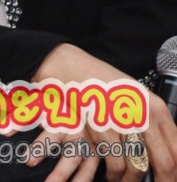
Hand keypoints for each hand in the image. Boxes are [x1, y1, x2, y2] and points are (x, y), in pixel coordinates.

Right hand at [26, 44, 176, 180]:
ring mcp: (123, 123)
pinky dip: (113, 176)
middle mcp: (144, 116)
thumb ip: (151, 121)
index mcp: (156, 108)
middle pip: (165, 163)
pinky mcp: (102, 129)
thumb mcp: (134, 96)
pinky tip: (110, 176)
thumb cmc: (101, 82)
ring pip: (138, 168)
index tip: (170, 180)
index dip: (175, 172)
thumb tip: (165, 150)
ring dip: (131, 181)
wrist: (70, 67)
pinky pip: (115, 164)